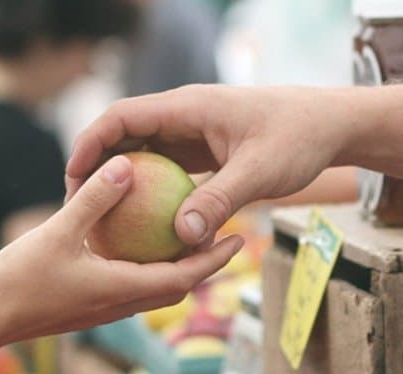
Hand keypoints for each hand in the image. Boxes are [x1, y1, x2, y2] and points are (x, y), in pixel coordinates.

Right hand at [0, 154, 243, 343]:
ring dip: (178, 269)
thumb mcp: (57, 232)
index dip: (214, 259)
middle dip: (206, 265)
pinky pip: (131, 287)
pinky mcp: (89, 307)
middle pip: (177, 286)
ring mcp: (104, 309)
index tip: (239, 239)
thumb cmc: (18, 280)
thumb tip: (126, 165)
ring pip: (154, 290)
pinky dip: (147, 269)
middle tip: (227, 236)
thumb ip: (94, 200)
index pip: (184, 277)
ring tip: (192, 239)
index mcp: (122, 290)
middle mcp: (120, 305)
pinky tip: (138, 245)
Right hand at [66, 85, 345, 246]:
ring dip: (120, 185)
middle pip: (123, 137)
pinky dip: (149, 196)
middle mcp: (183, 117)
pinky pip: (165, 173)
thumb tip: (182, 237)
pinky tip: (142, 230)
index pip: (122, 117)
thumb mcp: (259, 172)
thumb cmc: (298, 139)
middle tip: (76, 207)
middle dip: (96, 168)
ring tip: (100, 222)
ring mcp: (192, 135)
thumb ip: (219, 201)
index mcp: (187, 107)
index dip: (90, 144)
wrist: (330, 126)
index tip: (72, 178)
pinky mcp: (202, 154)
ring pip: (142, 156)